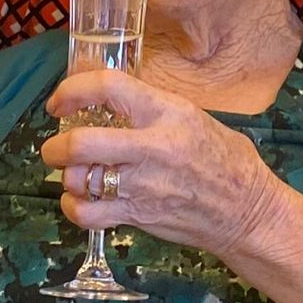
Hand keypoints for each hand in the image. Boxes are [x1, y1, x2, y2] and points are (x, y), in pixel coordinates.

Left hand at [41, 69, 289, 261]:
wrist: (248, 212)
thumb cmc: (222, 159)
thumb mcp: (191, 116)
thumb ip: (148, 107)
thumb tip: (103, 96)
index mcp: (166, 112)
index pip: (108, 87)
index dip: (72, 90)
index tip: (59, 102)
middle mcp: (152, 147)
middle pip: (81, 142)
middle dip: (56, 145)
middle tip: (54, 148)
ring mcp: (143, 185)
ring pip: (79, 179)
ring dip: (66, 176)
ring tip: (73, 174)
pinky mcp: (139, 216)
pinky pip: (88, 214)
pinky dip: (73, 207)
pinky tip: (78, 201)